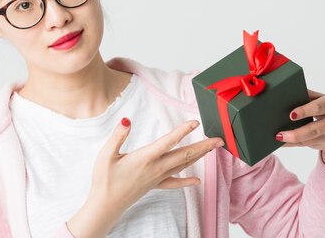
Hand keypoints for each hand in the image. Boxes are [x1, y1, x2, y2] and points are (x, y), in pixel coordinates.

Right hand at [86, 118, 221, 217]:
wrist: (105, 204)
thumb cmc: (105, 179)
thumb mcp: (107, 154)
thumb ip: (118, 135)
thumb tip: (127, 120)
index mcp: (145, 157)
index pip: (168, 141)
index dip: (182, 131)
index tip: (195, 123)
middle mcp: (155, 167)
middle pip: (184, 155)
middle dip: (203, 146)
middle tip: (219, 139)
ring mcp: (157, 177)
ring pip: (183, 166)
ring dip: (199, 157)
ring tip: (212, 149)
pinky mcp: (155, 185)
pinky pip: (174, 182)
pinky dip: (187, 181)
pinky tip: (197, 181)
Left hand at [276, 89, 324, 172]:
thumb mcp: (321, 98)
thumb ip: (307, 94)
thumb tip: (286, 90)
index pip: (318, 108)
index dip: (305, 111)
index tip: (291, 115)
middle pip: (314, 130)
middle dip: (296, 133)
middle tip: (280, 134)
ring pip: (310, 140)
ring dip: (292, 141)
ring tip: (277, 138)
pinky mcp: (324, 144)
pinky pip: (306, 145)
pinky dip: (293, 144)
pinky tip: (281, 143)